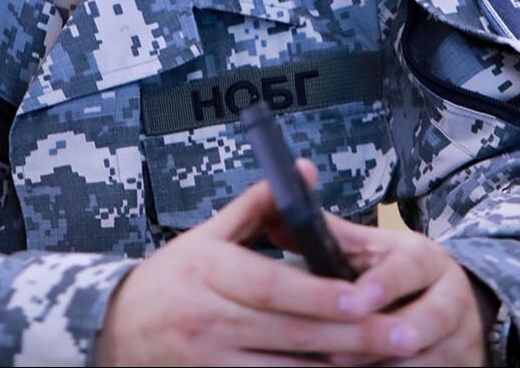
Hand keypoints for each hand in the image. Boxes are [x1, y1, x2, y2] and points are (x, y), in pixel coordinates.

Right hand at [97, 161, 462, 366]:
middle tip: (405, 338)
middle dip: (353, 338)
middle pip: (292, 333)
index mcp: (210, 272)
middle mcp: (209, 320)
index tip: (369, 299)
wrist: (114, 332)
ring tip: (388, 366)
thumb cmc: (170, 281)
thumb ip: (258, 205)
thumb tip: (306, 170)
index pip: (275, 286)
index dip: (323, 295)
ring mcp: (209, 363)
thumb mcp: (207, 236)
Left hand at [320, 213, 494, 367]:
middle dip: (390, 334)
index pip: (410, 267)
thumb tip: (283, 205)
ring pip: (431, 357)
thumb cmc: (393, 274)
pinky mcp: (463, 365)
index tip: (354, 301)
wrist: (451, 306)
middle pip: (432, 318)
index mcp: (424, 257)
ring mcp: (461, 336)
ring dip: (388, 366)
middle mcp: (452, 295)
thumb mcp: (370, 250)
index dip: (383, 284)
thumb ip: (332, 235)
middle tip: (344, 353)